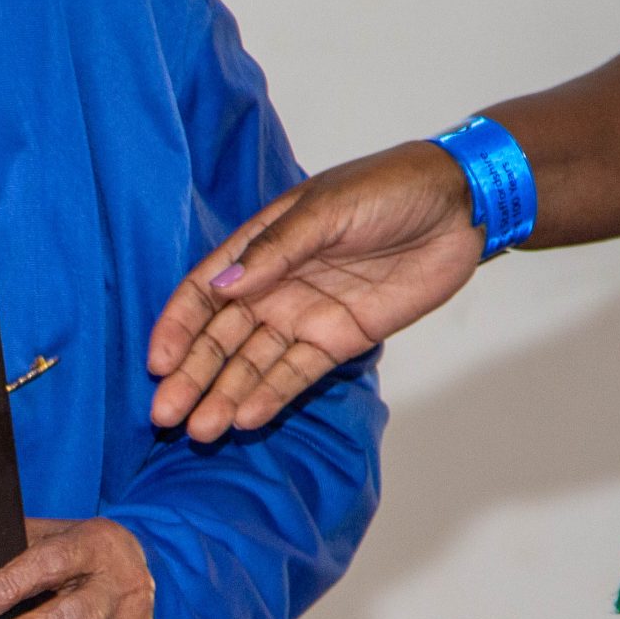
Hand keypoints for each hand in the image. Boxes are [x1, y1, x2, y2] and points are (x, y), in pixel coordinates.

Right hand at [146, 142, 484, 441]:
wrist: (461, 206)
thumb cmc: (390, 188)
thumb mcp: (327, 209)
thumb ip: (276, 250)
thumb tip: (223, 287)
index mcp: (260, 246)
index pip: (203, 293)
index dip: (177, 328)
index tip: (159, 363)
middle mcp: (273, 286)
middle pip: (220, 339)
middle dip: (192, 377)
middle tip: (166, 415)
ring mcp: (303, 316)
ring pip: (252, 364)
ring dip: (225, 396)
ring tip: (203, 430)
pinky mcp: (338, 340)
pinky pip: (297, 373)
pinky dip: (271, 396)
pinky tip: (246, 418)